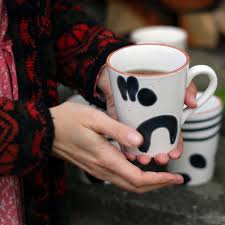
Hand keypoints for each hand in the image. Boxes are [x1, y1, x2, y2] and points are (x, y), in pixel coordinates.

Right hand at [50, 102, 183, 192]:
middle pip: (135, 186)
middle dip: (157, 184)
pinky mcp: (94, 165)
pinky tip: (139, 167)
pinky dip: (134, 177)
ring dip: (147, 182)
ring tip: (161, 174)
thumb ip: (117, 130)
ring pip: (127, 184)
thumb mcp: (94, 119)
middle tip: (173, 179)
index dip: (159, 179)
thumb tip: (139, 140)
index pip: (138, 178)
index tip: (175, 177)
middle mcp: (102, 168)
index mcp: (105, 157)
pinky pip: (118, 177)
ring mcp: (97, 169)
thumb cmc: (68, 121)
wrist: (46, 131)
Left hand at [97, 66, 197, 164]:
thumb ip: (187, 87)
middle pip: (158, 145)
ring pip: (141, 146)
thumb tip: (192, 103)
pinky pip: (123, 139)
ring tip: (142, 158)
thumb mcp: (174, 78)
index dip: (176, 147)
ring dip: (142, 155)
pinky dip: (126, 148)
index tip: (174, 154)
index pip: (174, 137)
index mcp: (166, 118)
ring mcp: (136, 125)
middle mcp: (152, 124)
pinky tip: (128, 153)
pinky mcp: (121, 123)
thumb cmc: (153, 74)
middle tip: (159, 158)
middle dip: (160, 156)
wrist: (126, 70)